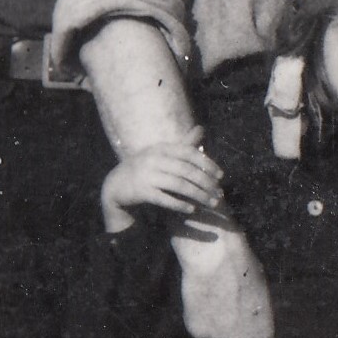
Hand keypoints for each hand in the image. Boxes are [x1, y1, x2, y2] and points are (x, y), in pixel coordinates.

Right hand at [101, 142, 223, 230]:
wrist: (116, 185)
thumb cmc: (145, 168)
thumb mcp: (162, 153)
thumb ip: (183, 144)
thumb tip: (201, 128)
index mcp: (162, 148)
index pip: (189, 153)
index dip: (207, 164)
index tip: (220, 176)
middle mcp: (154, 159)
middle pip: (187, 171)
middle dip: (206, 183)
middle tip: (219, 194)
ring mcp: (147, 175)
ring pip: (180, 185)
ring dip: (198, 195)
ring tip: (211, 203)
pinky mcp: (142, 192)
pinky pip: (165, 199)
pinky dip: (180, 204)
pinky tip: (191, 209)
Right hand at [176, 218, 273, 337]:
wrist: (216, 260)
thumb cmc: (245, 271)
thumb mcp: (262, 296)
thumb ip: (258, 319)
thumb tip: (252, 325)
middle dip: (233, 337)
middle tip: (229, 313)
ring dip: (215, 329)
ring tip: (214, 303)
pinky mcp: (197, 333)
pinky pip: (199, 330)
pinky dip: (199, 320)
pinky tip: (202, 301)